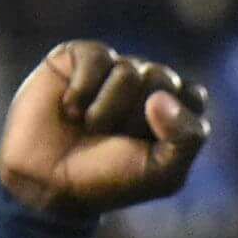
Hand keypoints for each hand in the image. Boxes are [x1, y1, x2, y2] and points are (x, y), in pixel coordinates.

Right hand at [0, 41, 212, 221]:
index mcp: (172, 109)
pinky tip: (69, 109)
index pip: (192, 97)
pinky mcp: (80, 57)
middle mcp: (145, 84)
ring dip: (106, 111)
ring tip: (88, 128)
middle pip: (163, 79)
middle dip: (136, 118)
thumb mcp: (163, 174)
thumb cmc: (108, 179)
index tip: (146, 149)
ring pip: (130, 71)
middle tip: (113, 138)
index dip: (170, 126)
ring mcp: (113, 68)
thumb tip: (163, 98)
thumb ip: (187, 139)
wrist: (45, 181)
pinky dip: (83, 91)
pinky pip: (98, 58)